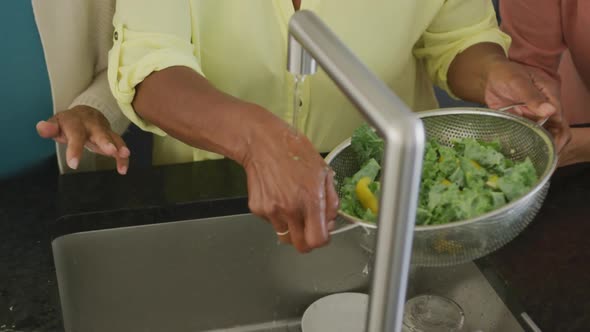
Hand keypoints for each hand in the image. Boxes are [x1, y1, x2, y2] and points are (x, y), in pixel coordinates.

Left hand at [36, 105, 129, 173]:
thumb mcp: (56, 123)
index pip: (75, 135)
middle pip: (100, 133)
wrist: (87, 113)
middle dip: (106, 142)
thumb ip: (49, 128)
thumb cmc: (70, 124)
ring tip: (124, 156)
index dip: (75, 149)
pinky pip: (120, 146)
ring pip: (114, 138)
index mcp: (76, 123)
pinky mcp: (113, 137)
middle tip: (110, 150)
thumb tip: (42, 127)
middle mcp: (93, 126)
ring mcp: (104, 130)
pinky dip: (123, 158)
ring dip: (120, 147)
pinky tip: (123, 169)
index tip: (73, 164)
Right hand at [242, 121, 338, 252]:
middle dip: (307, 239)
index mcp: (311, 200)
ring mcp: (272, 211)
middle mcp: (290, 209)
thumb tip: (330, 221)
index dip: (323, 239)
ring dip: (291, 227)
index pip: (318, 240)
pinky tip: (278, 195)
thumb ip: (331, 200)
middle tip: (308, 226)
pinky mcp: (257, 208)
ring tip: (291, 205)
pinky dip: (277, 215)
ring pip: (284, 235)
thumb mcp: (324, 172)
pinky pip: (271, 222)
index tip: (322, 232)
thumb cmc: (294, 152)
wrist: (262, 142)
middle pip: (300, 246)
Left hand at [483, 60, 570, 151]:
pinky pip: (525, 133)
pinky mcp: (520, 119)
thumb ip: (532, 97)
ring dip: (538, 146)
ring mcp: (532, 115)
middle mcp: (544, 108)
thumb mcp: (519, 82)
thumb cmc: (507, 72)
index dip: (559, 136)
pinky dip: (523, 143)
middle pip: (554, 130)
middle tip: (542, 160)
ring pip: (541, 134)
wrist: (489, 75)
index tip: (552, 150)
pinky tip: (517, 154)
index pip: (560, 120)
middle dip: (551, 146)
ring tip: (532, 162)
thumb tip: (550, 111)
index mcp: (550, 96)